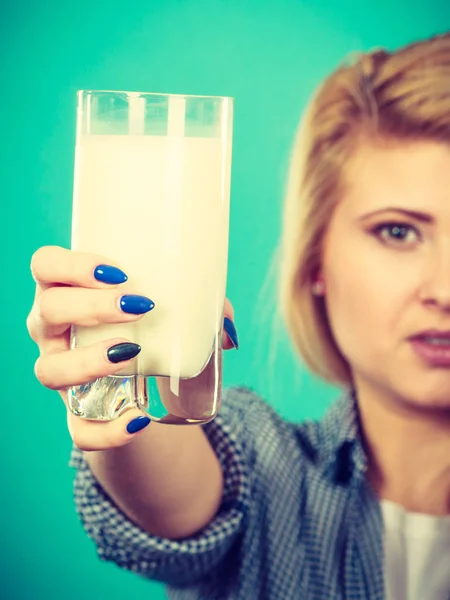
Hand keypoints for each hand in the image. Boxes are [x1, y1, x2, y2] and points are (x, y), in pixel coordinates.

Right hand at [26, 246, 236, 450]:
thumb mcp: (164, 311)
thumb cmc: (144, 330)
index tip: (116, 272)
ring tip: (132, 354)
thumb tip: (226, 327)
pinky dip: (105, 430)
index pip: (45, 266)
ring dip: (88, 360)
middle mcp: (52, 332)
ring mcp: (59, 373)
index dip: (70, 265)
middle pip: (47, 312)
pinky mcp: (76, 413)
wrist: (133, 386)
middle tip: (136, 306)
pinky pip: (77, 430)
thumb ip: (198, 309)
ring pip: (49, 370)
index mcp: (68, 294)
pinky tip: (137, 420)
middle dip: (89, 306)